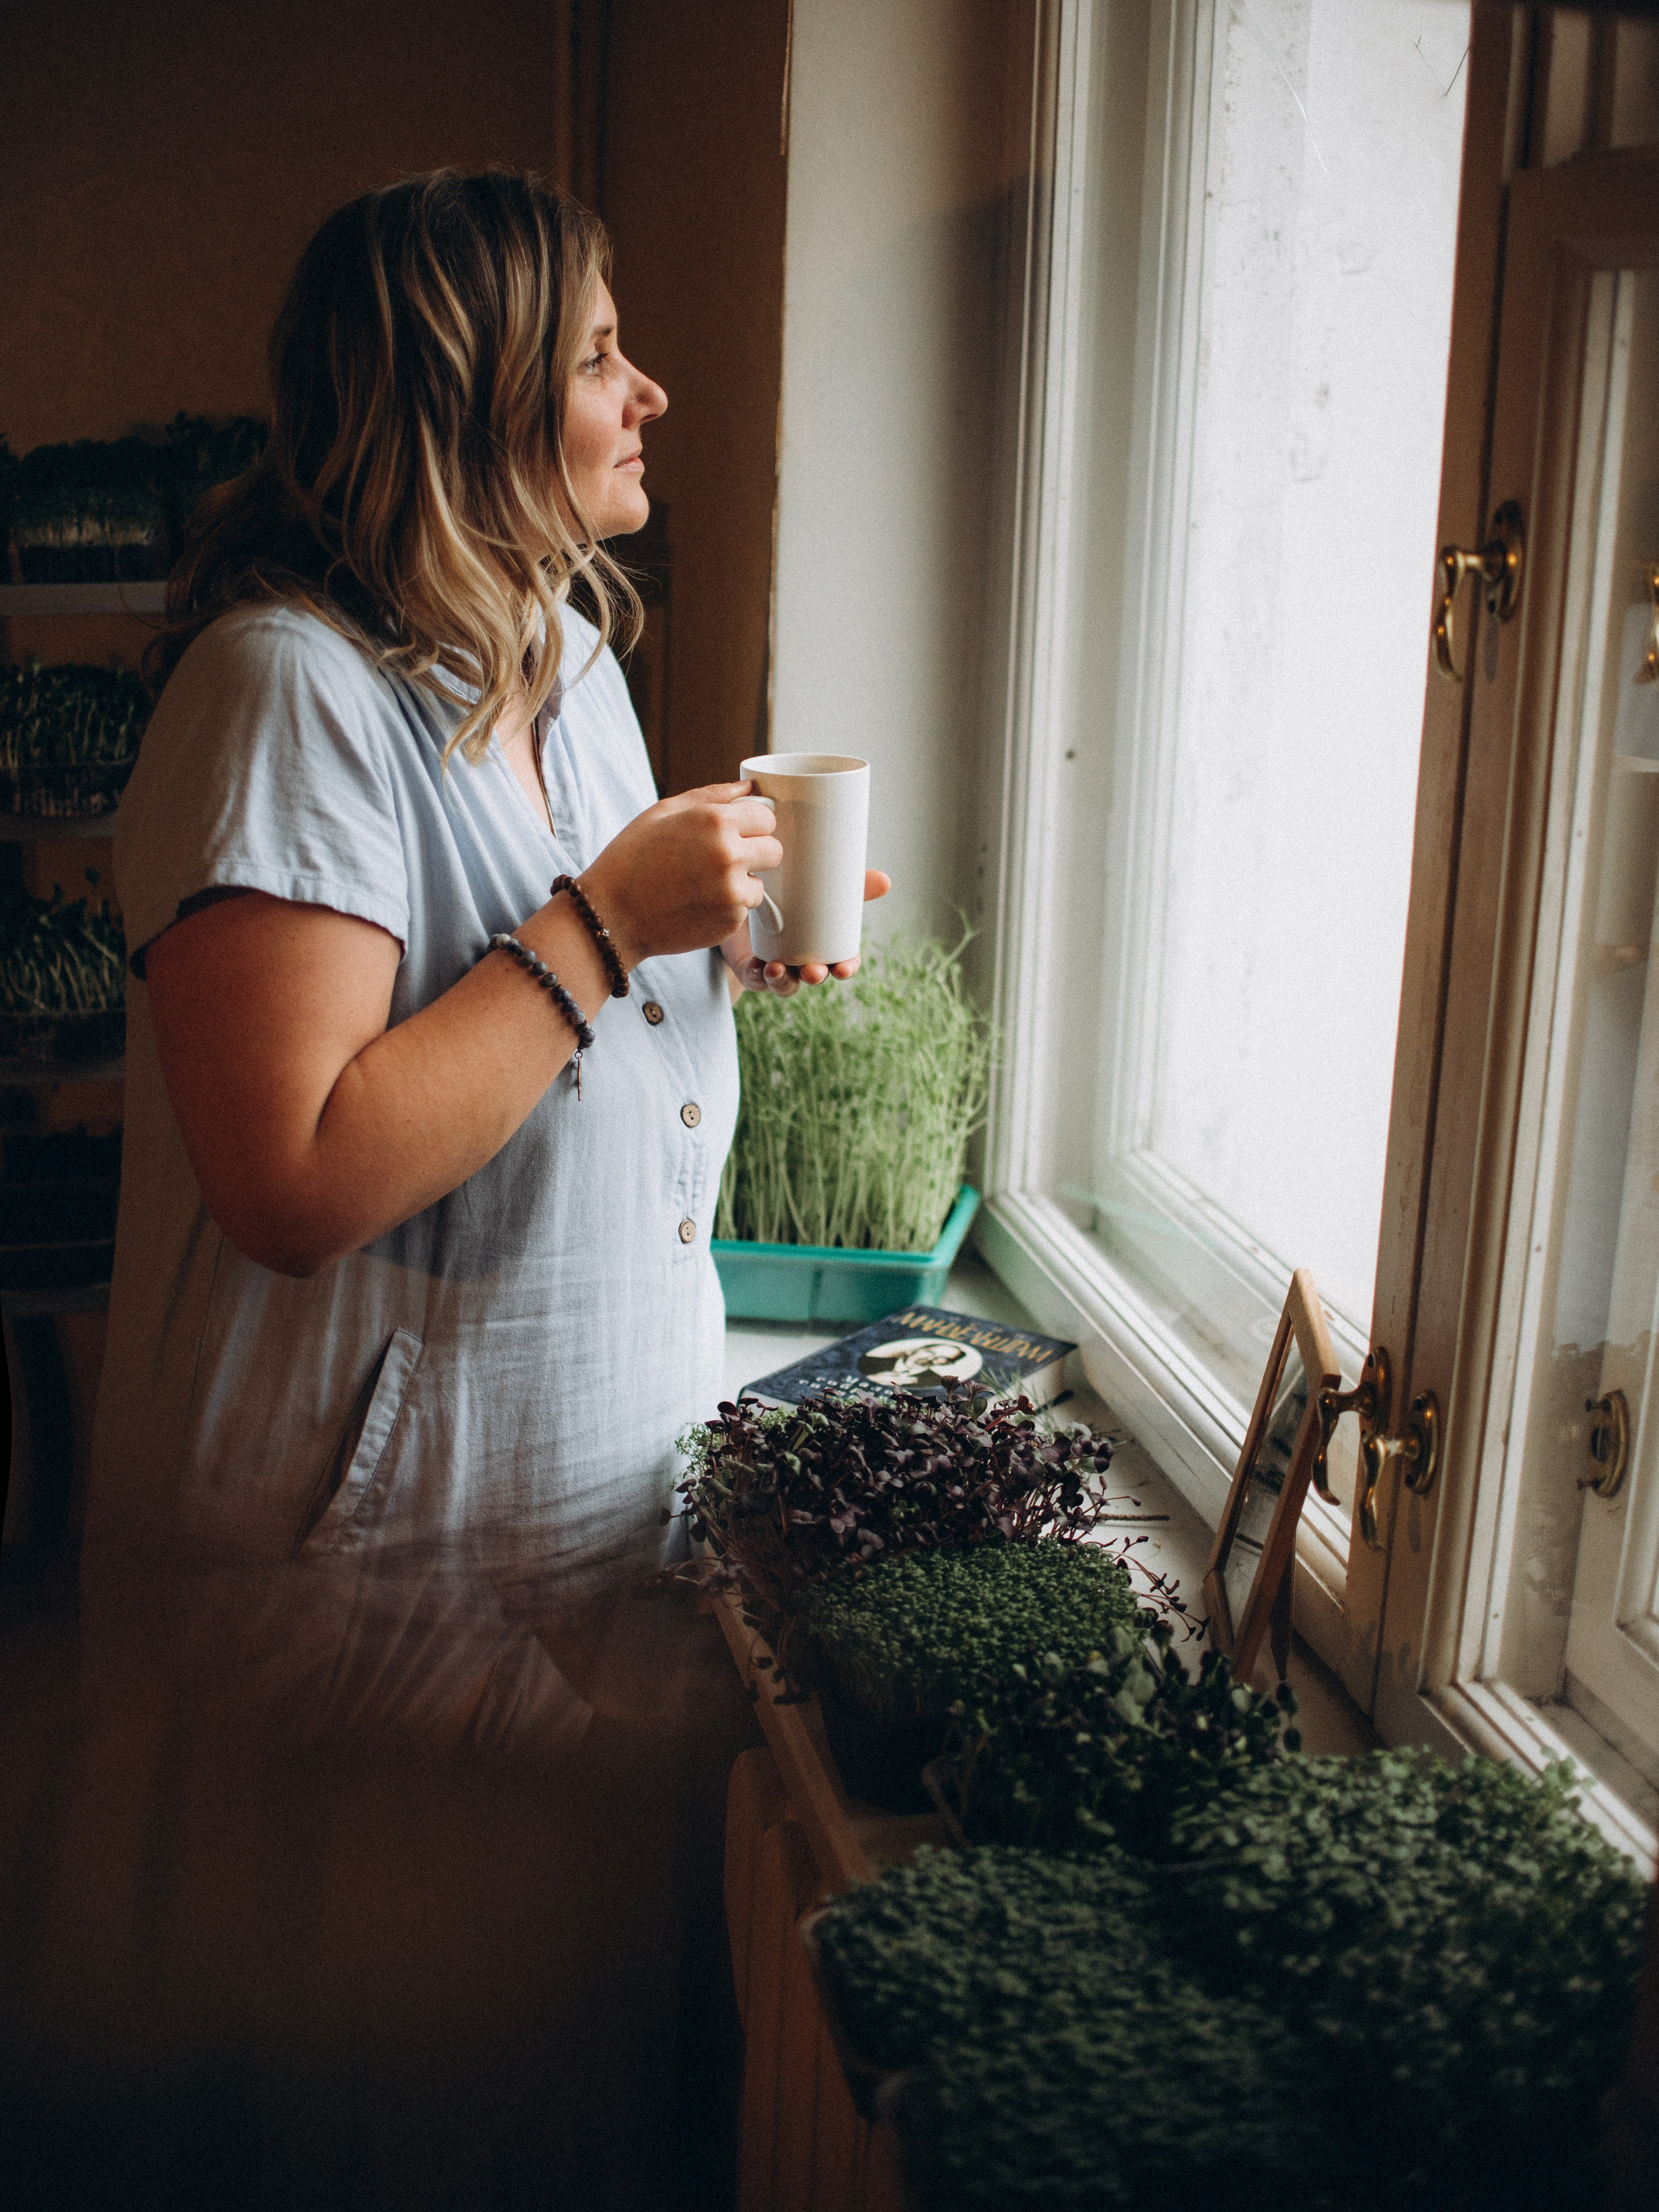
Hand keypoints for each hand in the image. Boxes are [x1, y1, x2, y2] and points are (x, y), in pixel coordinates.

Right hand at [579, 781, 783, 968]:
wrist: (610, 915)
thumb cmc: (631, 858)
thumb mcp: (664, 812)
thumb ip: (712, 796)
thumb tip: (750, 787)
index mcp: (715, 820)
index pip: (767, 817)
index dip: (752, 825)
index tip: (736, 832)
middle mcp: (729, 855)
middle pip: (774, 850)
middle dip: (755, 853)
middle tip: (725, 860)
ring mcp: (732, 892)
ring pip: (761, 884)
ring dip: (742, 884)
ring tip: (703, 886)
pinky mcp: (730, 923)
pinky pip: (744, 910)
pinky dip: (727, 908)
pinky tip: (697, 904)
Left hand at [721, 870, 891, 996]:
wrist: (744, 893)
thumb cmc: (790, 893)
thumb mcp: (817, 887)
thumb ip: (848, 885)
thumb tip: (886, 881)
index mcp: (822, 946)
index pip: (840, 963)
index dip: (845, 969)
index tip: (843, 968)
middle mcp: (800, 960)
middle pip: (812, 975)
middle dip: (814, 976)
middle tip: (813, 970)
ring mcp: (775, 965)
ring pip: (783, 982)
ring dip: (782, 980)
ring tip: (777, 969)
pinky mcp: (749, 965)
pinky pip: (753, 977)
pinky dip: (756, 974)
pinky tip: (757, 966)